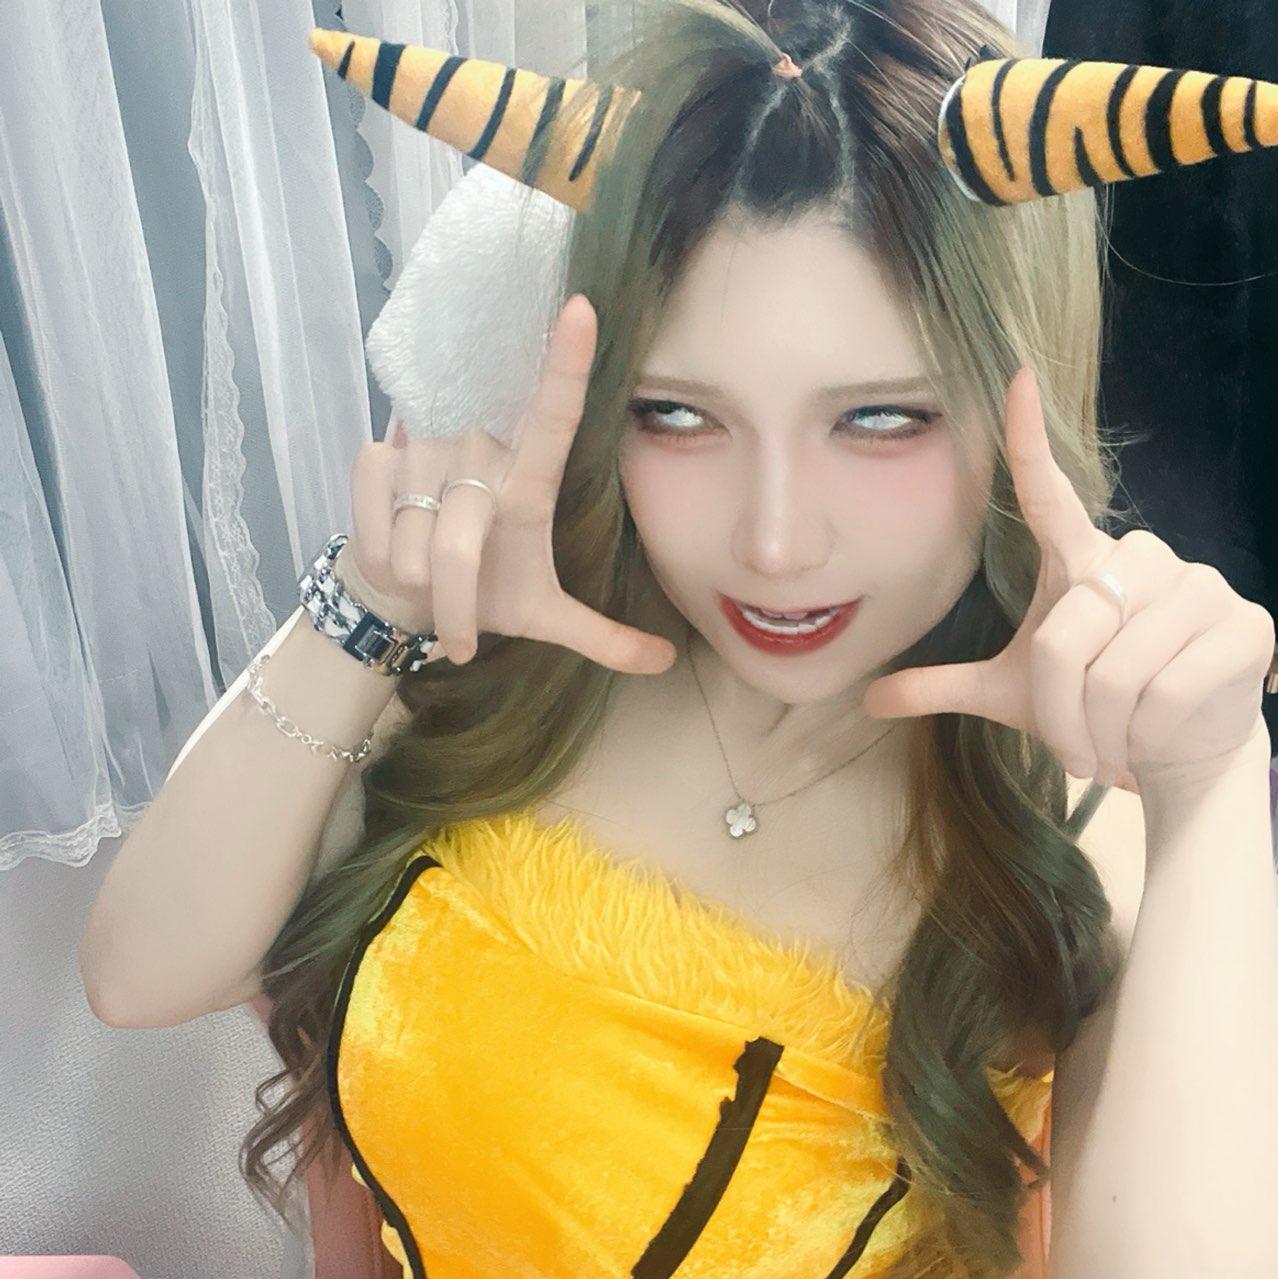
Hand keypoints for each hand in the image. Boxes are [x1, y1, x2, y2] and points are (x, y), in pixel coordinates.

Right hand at [341, 294, 676, 674]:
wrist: (398, 592)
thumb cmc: (482, 594)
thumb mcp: (542, 618)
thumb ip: (602, 636)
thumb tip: (666, 661)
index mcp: (528, 483)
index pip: (553, 418)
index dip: (564, 367)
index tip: (581, 309)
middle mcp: (479, 454)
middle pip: (460, 546)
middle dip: (454, 606)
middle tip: (459, 633)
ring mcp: (424, 450)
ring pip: (413, 545)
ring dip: (414, 587)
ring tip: (421, 585)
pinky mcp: (376, 457)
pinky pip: (374, 523)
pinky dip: (379, 558)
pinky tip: (387, 553)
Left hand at [862, 369, 1274, 797]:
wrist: (1179, 749)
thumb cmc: (1090, 709)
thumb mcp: (1015, 697)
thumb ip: (946, 688)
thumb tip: (868, 701)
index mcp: (1081, 560)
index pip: (1048, 495)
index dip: (1029, 442)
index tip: (1015, 380)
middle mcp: (1141, 557)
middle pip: (1066, 639)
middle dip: (1061, 714)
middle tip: (1076, 751)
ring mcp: (1199, 587)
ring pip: (1115, 675)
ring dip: (1101, 731)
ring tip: (1114, 747)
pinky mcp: (1243, 627)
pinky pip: (1168, 694)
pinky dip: (1148, 735)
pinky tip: (1157, 738)